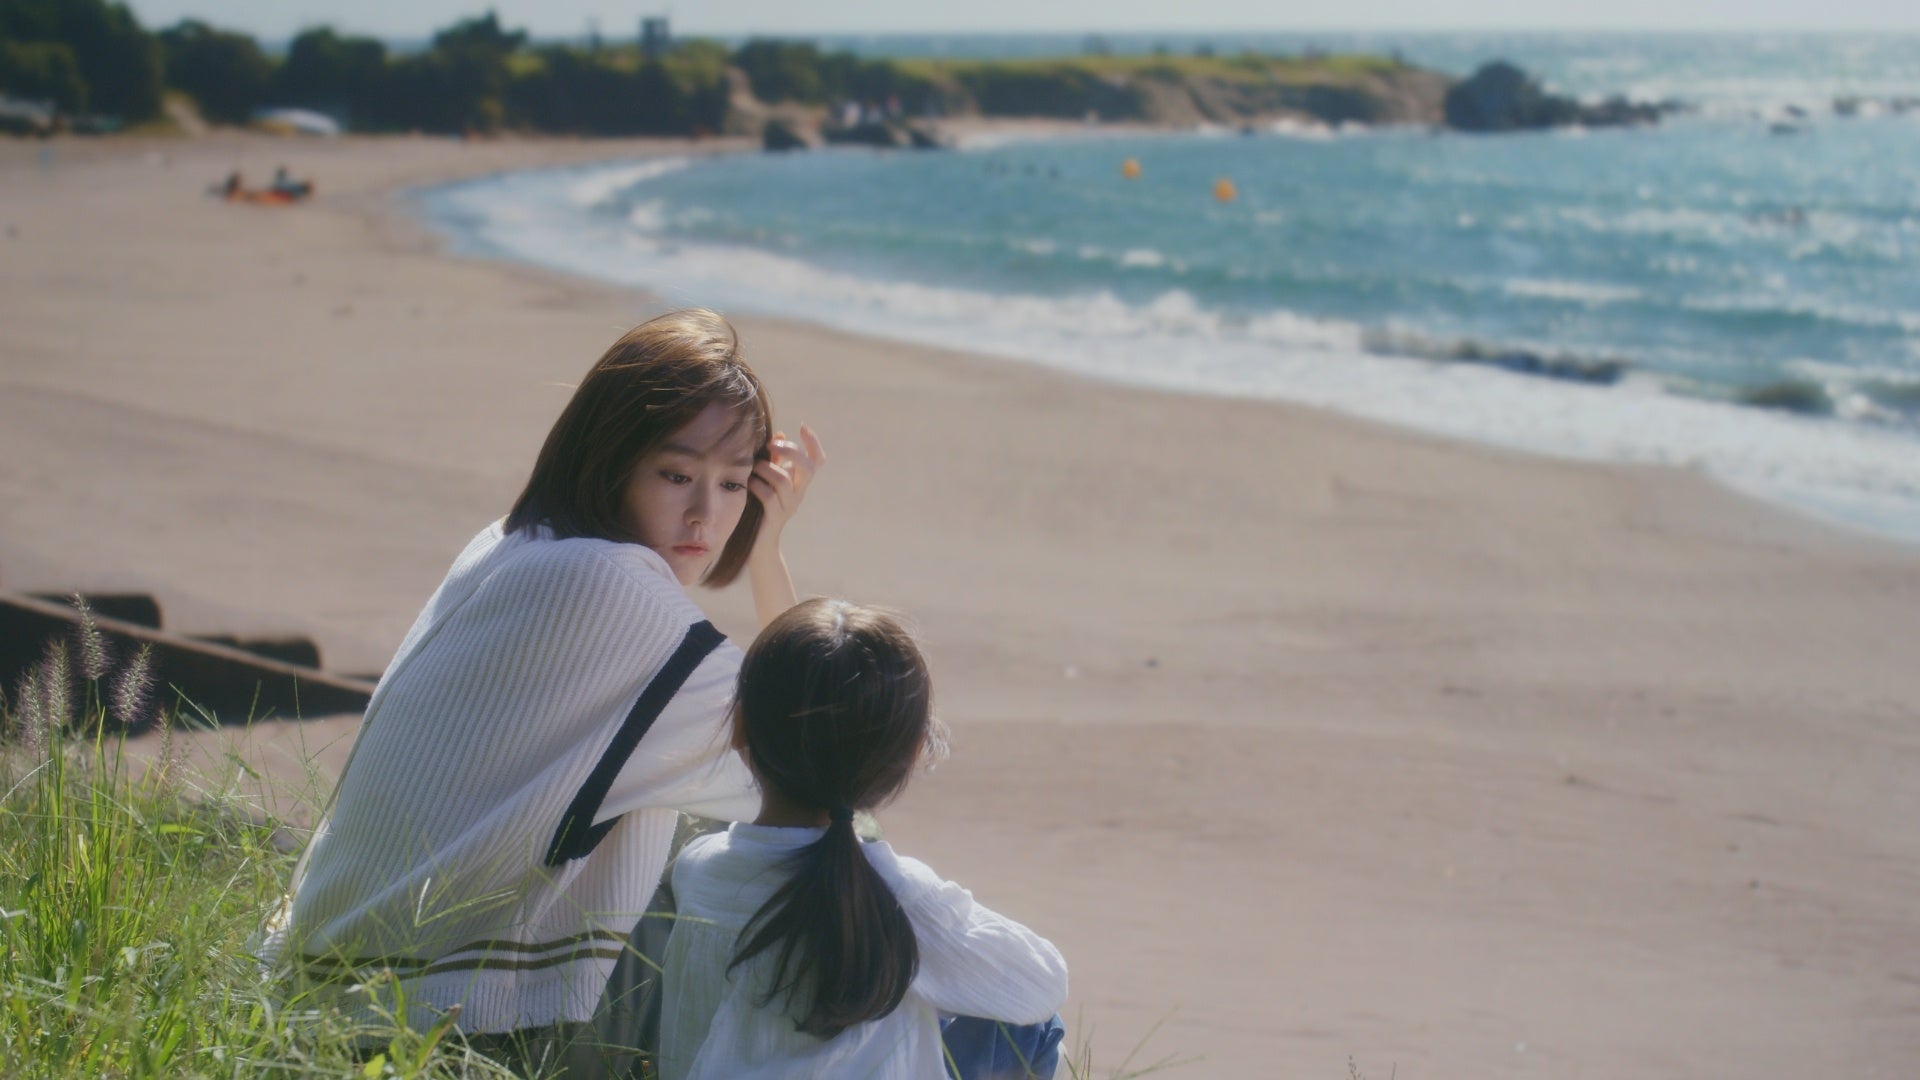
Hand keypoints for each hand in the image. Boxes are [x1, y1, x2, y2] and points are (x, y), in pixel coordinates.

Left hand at [749, 425, 824, 543]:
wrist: (759, 545)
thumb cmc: (761, 508)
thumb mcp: (770, 480)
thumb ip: (775, 460)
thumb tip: (780, 435)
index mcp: (800, 482)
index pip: (817, 460)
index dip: (814, 443)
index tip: (803, 426)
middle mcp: (799, 493)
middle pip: (808, 467)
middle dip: (791, 451)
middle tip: (772, 445)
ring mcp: (788, 506)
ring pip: (783, 480)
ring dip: (766, 469)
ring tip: (753, 467)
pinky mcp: (774, 517)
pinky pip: (768, 496)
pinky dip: (756, 485)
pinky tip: (747, 482)